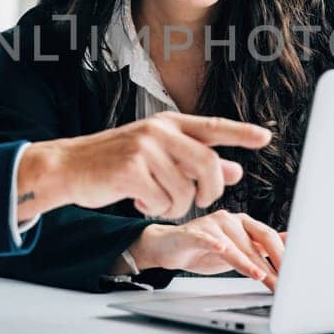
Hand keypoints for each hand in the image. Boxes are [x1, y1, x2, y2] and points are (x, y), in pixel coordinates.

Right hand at [16, 112, 271, 222]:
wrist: (68, 167)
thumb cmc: (115, 163)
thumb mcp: (157, 155)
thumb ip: (195, 161)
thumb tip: (236, 171)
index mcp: (168, 124)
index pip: (213, 126)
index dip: (241, 133)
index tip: (265, 138)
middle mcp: (159, 131)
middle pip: (209, 165)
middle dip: (210, 191)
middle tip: (199, 201)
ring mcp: (145, 149)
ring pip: (185, 191)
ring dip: (175, 206)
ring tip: (154, 199)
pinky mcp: (131, 171)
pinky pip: (163, 202)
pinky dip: (156, 210)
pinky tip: (139, 202)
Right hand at [130, 210, 284, 289]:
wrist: (169, 247)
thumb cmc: (204, 249)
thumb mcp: (238, 251)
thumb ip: (261, 249)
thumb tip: (291, 244)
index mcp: (244, 224)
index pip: (269, 237)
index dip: (283, 255)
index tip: (296, 273)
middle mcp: (231, 220)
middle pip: (257, 240)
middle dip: (273, 263)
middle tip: (284, 282)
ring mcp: (212, 225)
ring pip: (235, 245)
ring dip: (248, 262)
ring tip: (261, 277)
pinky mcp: (193, 233)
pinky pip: (206, 238)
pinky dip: (214, 243)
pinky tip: (221, 249)